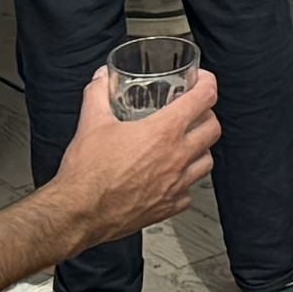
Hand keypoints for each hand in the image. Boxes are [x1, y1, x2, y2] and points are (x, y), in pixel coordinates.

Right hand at [54, 65, 217, 246]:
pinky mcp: (168, 207)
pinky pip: (189, 191)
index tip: (201, 81)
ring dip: (200, 148)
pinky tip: (171, 177)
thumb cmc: (87, 172)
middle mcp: (176, 157)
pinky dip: (185, 181)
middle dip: (207, 115)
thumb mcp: (91, 122)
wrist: (79, 213)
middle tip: (193, 112)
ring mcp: (176, 184)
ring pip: (207, 161)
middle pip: (213, 128)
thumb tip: (102, 78)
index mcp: (163, 132)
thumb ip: (98, 93)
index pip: (204, 98)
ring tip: (185, 144)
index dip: (207, 83)